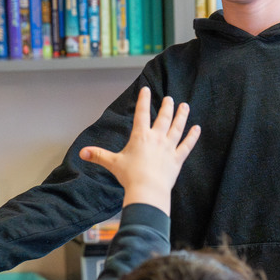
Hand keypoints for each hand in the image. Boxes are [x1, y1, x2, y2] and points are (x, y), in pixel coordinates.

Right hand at [79, 86, 199, 213]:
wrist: (148, 190)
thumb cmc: (130, 176)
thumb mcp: (112, 163)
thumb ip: (98, 155)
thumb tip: (81, 152)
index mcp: (140, 136)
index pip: (141, 113)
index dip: (143, 100)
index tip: (146, 90)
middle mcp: (156, 138)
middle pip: (163, 118)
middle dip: (166, 106)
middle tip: (169, 98)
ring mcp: (168, 147)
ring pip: (177, 127)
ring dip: (182, 116)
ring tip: (185, 106)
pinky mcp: (177, 159)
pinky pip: (186, 145)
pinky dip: (192, 136)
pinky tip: (197, 128)